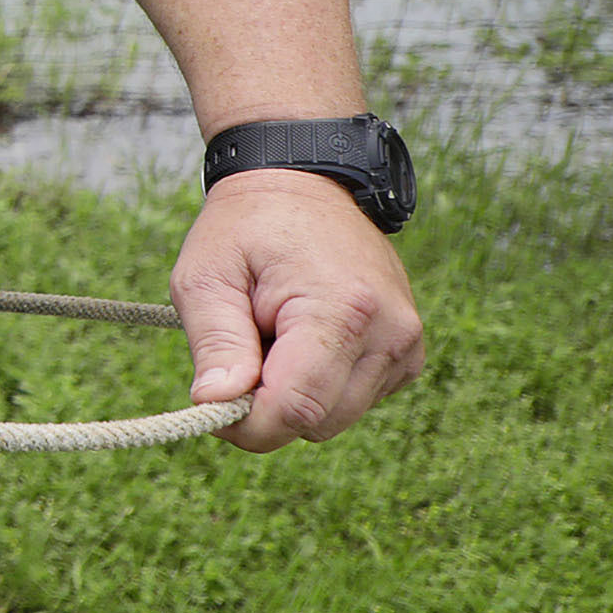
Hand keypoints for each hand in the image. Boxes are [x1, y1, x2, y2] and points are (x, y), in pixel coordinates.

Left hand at [173, 168, 426, 449]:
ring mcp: (406, 345)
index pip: (296, 409)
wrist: (305, 186)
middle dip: (267, 405)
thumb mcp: (205, 276)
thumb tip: (216, 405)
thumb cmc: (246, 229)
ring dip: (294, 392)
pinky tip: (304, 338)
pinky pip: (353, 401)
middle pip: (316, 423)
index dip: (245, 425)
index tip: (211, 402)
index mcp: (342, 310)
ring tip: (275, 333)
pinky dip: (320, 383)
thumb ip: (214, 343)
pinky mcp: (407, 355)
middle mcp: (390, 333)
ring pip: (334, 418)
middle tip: (242, 347)